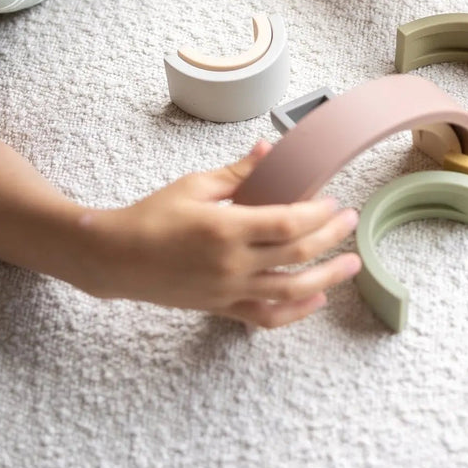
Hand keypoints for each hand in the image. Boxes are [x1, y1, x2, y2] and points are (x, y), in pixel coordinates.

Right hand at [76, 141, 361, 328]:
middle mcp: (232, 263)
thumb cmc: (151, 216)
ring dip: (327, 277)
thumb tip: (269, 150)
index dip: (318, 214)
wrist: (116, 257)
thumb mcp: (194, 186)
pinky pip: (266, 317)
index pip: (288, 222)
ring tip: (352, 264)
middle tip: (351, 221)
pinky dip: (295, 312)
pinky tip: (316, 300)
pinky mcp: (222, 307)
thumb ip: (238, 173)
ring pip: (291, 290)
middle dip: (331, 237)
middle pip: (297, 253)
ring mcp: (229, 290)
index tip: (333, 202)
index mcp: (226, 228)